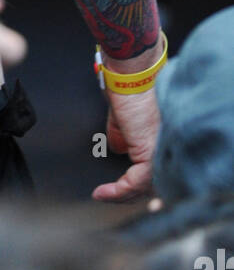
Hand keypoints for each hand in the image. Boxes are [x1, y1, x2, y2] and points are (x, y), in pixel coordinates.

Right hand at [91, 86, 159, 201]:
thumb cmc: (128, 85)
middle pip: (154, 182)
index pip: (159, 169)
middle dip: (132, 194)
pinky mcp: (149, 152)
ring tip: (104, 194)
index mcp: (164, 136)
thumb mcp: (123, 115)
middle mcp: (167, 145)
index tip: (123, 189)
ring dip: (121, 194)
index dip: (142, 183)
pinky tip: (103, 192)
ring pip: (145, 186)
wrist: (131, 73)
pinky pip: (134, 183)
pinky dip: (116, 191)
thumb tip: (118, 148)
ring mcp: (161, 150)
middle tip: (111, 196)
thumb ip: (123, 134)